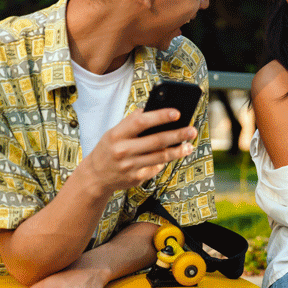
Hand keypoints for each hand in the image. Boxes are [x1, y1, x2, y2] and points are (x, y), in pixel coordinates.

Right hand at [81, 108, 196, 196]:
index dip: (160, 116)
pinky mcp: (136, 178)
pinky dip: (165, 161)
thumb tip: (156, 109)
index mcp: (116, 134)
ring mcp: (129, 166)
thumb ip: (133, 122)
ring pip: (161, 157)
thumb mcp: (114, 132)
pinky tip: (172, 156)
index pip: (141, 121)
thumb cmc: (110, 148)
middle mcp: (122, 151)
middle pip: (156, 141)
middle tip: (192, 130)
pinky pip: (156, 167)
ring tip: (189, 145)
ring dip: (179, 151)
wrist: (95, 176)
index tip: (177, 113)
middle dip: (178, 135)